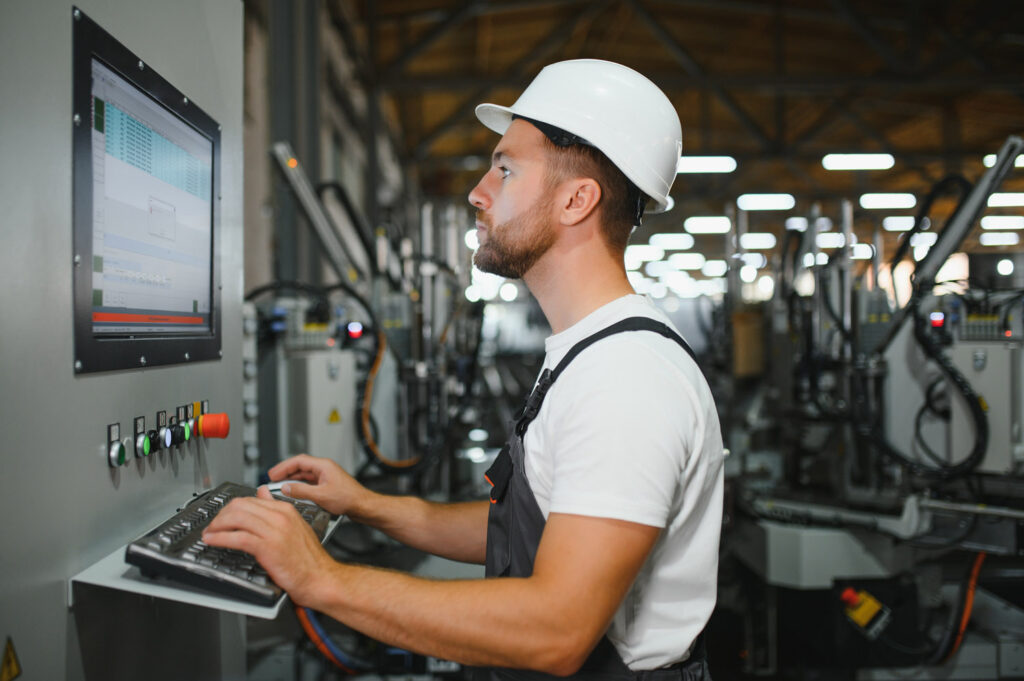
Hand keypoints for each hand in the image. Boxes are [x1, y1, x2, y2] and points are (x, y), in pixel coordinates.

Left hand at [201, 487, 332, 604]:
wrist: (320, 577)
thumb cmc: (308, 558)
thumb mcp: (294, 526)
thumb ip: (276, 508)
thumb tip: (262, 492)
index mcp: (285, 510)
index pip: (250, 499)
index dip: (231, 508)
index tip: (222, 518)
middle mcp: (279, 517)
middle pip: (240, 506)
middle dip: (221, 515)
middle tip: (213, 525)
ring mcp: (274, 531)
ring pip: (236, 518)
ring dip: (217, 526)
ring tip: (209, 533)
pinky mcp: (267, 547)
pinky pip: (237, 538)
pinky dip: (220, 538)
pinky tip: (213, 541)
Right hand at [267, 454, 372, 517]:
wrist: (362, 506)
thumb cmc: (348, 498)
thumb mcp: (321, 495)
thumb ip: (301, 491)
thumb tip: (286, 487)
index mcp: (323, 466)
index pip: (298, 461)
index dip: (283, 467)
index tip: (273, 473)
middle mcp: (324, 468)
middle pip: (300, 466)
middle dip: (285, 472)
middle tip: (272, 479)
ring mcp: (326, 476)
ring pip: (304, 474)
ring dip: (292, 479)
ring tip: (280, 485)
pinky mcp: (327, 484)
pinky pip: (309, 482)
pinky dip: (299, 485)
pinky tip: (294, 491)